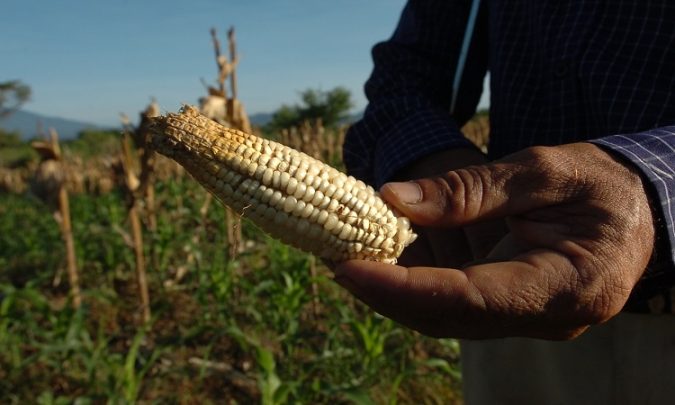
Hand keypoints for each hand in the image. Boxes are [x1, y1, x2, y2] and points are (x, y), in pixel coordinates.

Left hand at [335, 143, 654, 338]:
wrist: (638, 209)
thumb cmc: (600, 183)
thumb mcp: (543, 170)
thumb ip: (471, 190)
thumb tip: (393, 201)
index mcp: (566, 285)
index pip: (470, 299)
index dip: (403, 290)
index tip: (347, 269)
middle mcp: (546, 318)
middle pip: (449, 317)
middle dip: (386, 293)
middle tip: (332, 259)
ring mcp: (528, 319)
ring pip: (447, 317)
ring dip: (394, 291)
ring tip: (346, 256)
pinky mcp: (512, 309)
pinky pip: (456, 305)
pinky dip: (416, 284)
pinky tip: (383, 258)